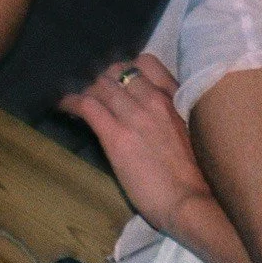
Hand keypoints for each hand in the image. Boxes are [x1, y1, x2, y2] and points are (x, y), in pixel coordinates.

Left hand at [61, 56, 214, 236]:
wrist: (193, 199)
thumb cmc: (198, 175)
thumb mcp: (193, 132)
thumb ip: (173, 116)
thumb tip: (156, 118)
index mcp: (177, 96)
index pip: (146, 63)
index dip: (125, 68)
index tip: (117, 80)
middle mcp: (155, 99)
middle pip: (118, 72)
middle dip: (102, 80)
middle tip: (93, 96)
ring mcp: (135, 116)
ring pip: (101, 86)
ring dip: (85, 91)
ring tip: (76, 102)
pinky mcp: (117, 136)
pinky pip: (88, 106)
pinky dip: (71, 102)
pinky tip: (63, 106)